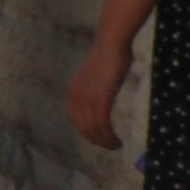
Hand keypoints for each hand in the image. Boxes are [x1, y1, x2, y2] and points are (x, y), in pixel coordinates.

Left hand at [66, 34, 129, 149]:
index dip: (87, 131)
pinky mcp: (100, 98)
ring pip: (92, 129)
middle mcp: (75, 96)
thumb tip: (103, 99)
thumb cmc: (109, 56)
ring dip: (104, 141)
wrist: (111, 44)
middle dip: (95, 139)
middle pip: (82, 127)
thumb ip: (95, 89)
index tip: (99, 138)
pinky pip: (102, 124)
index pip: (75, 118)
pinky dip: (108, 136)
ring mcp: (86, 98)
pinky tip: (116, 141)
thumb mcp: (96, 76)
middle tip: (109, 145)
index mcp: (73, 90)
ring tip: (115, 145)